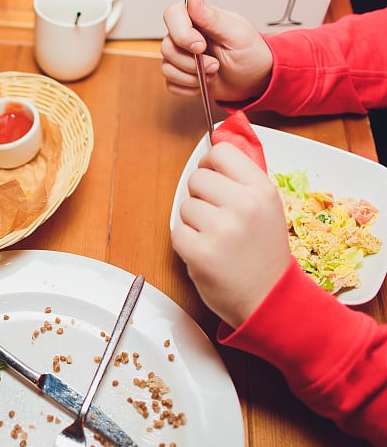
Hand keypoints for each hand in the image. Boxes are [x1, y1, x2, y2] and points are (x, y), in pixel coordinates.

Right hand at [160, 0, 272, 102]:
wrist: (254, 81)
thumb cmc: (250, 55)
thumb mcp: (237, 34)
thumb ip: (212, 17)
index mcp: (199, 19)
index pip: (172, 15)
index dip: (181, 33)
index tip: (200, 47)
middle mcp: (187, 36)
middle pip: (167, 46)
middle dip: (191, 62)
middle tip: (214, 65)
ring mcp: (181, 57)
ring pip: (167, 68)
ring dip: (191, 77)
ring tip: (212, 74)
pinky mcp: (180, 75)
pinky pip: (171, 84)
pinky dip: (188, 88)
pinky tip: (203, 83)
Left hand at [171, 142, 290, 327]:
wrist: (269, 299)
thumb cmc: (264, 254)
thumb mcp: (268, 209)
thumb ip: (243, 180)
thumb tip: (215, 146)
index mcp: (262, 190)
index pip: (220, 153)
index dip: (209, 166)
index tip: (212, 178)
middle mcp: (243, 205)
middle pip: (196, 179)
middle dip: (200, 198)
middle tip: (216, 219)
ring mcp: (220, 229)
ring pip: (184, 207)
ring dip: (192, 223)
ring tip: (215, 240)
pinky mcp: (200, 252)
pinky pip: (176, 232)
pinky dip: (185, 243)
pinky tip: (206, 254)